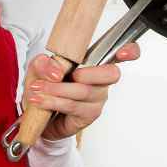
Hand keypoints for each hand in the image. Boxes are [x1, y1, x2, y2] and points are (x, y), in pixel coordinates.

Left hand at [22, 43, 140, 141]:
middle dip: (90, 73)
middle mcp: (100, 80)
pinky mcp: (88, 114)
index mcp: (93, 62)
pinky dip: (54, 102)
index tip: (123, 52)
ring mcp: (97, 98)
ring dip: (58, 90)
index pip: (121, 54)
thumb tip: (56, 69)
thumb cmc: (44, 87)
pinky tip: (41, 101)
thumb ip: (44, 64)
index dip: (129, 51)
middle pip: (111, 74)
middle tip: (70, 74)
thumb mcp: (38, 69)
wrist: (37, 115)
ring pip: (85, 91)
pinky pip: (74, 106)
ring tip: (38, 89)